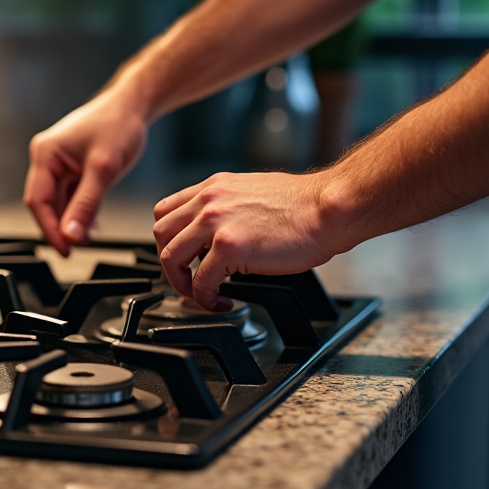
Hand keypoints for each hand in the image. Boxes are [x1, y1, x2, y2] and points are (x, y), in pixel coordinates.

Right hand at [24, 90, 148, 255]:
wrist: (133, 105)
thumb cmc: (118, 124)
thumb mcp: (104, 169)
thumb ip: (86, 204)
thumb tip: (71, 234)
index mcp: (46, 154)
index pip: (38, 201)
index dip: (49, 229)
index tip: (65, 249)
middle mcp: (47, 157)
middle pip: (45, 203)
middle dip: (60, 227)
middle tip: (77, 247)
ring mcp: (58, 162)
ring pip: (58, 201)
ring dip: (70, 221)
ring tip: (88, 237)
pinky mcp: (70, 166)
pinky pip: (68, 195)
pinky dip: (78, 211)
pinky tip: (91, 223)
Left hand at [152, 171, 347, 310]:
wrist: (328, 208)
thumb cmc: (303, 206)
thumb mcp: (252, 193)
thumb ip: (228, 209)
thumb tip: (217, 235)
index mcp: (214, 187)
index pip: (167, 210)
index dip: (170, 238)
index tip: (181, 256)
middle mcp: (209, 200)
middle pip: (160, 234)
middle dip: (170, 263)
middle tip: (187, 279)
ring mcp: (215, 222)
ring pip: (170, 257)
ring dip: (181, 283)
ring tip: (201, 294)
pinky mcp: (228, 247)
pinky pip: (200, 281)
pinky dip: (205, 298)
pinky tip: (221, 301)